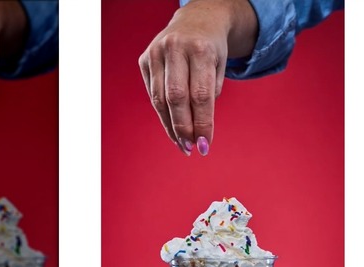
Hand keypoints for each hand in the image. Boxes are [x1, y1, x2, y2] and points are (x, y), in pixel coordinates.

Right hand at [139, 0, 257, 155]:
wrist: (197, 20)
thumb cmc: (211, 49)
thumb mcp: (219, 67)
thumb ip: (209, 96)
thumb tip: (197, 133)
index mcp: (200, 49)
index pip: (201, 95)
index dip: (202, 123)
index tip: (205, 145)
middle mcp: (175, 48)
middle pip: (177, 98)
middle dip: (183, 127)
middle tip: (190, 148)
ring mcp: (156, 52)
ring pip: (160, 99)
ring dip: (170, 126)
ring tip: (181, 144)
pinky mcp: (144, 59)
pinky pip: (152, 94)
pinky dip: (162, 114)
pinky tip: (171, 127)